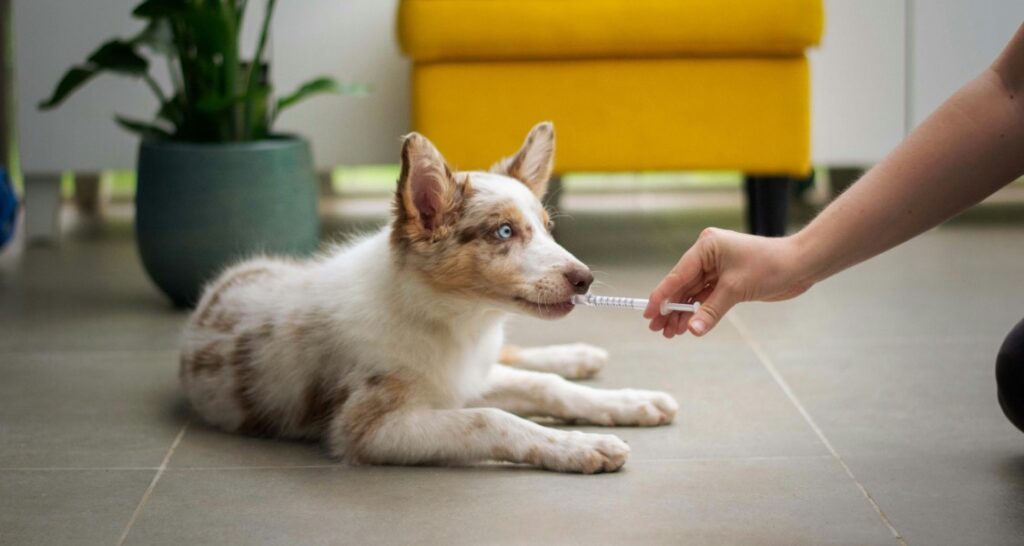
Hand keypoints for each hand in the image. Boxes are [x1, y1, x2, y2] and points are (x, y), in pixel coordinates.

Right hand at [643, 228, 813, 337]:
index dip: (662, 296)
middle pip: (682, 285)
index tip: (648, 313)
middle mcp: (708, 255)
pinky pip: (706, 297)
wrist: (801, 265)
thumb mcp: (736, 288)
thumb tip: (693, 330)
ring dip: (683, 313)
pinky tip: (689, 325)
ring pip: (693, 294)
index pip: (678, 274)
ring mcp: (717, 267)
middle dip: (671, 308)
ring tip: (671, 333)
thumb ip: (711, 310)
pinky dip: (698, 311)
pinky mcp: (727, 280)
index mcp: (706, 246)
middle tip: (657, 329)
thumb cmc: (771, 266)